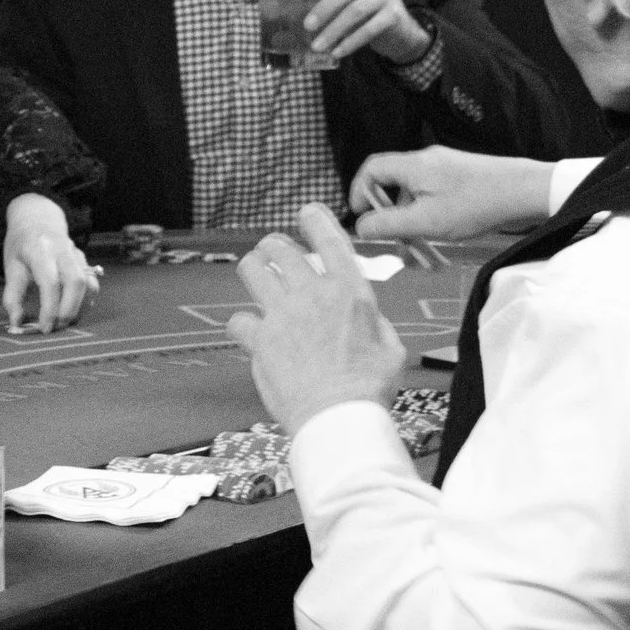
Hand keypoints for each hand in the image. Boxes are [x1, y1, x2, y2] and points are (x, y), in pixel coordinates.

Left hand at [0, 192, 98, 332]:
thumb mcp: (11, 267)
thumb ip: (12, 297)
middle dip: (68, 310)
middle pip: (76, 282)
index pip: (50, 282)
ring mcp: (77, 254)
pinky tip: (75, 309)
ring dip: (79, 307)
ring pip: (88, 283)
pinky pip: (92, 282)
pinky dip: (86, 300)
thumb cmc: (22, 246)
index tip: (44, 328)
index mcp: (40, 250)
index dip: (49, 308)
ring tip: (64, 321)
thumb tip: (16, 323)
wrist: (38, 219)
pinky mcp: (85, 261)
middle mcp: (62, 250)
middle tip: (57, 327)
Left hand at [225, 204, 406, 435]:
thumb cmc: (369, 388)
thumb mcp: (391, 347)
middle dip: (275, 246)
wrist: (339, 417)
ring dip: (253, 268)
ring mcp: (283, 315)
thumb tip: (364, 316)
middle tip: (273, 252)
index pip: (329, 240)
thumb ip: (373, 322)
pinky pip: (238, 319)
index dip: (315, 220)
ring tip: (255, 273)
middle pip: (282, 249)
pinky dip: (242, 325)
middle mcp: (314, 295)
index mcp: (351, 292)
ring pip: (252, 269)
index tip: (306, 212)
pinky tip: (249, 332)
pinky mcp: (259, 340)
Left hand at [301, 0, 431, 64]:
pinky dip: (350, 42)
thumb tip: (299, 15)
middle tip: (308, 26)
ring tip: (318, 46)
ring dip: (334, 31)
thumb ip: (331, 0)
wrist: (399, 32)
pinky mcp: (394, 14)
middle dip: (324, 9)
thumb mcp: (350, 1)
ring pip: (356, 11)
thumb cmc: (366, 13)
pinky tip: (337, 52)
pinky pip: (368, 29)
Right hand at [349, 147, 560, 240]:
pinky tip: (439, 238)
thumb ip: (387, 225)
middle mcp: (427, 161)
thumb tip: (360, 226)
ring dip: (410, 222)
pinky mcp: (462, 177)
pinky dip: (428, 217)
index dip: (358, 191)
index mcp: (413, 166)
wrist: (528, 191)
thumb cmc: (476, 205)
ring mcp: (446, 168)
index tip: (360, 216)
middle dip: (388, 216)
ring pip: (414, 195)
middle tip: (394, 242)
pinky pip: (433, 196)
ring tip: (420, 251)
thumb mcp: (425, 222)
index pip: (371, 168)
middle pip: (392, 184)